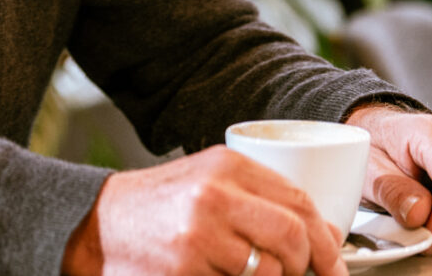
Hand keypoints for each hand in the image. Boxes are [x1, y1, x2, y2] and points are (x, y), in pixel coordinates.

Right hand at [63, 146, 346, 275]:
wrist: (97, 226)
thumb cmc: (156, 207)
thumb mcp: (208, 183)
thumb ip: (260, 198)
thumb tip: (324, 232)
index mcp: (226, 166)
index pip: (300, 203)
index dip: (327, 241)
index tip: (334, 265)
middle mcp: (215, 195)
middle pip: (294, 238)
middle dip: (308, 268)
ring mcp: (200, 234)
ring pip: (271, 272)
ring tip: (244, 273)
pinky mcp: (187, 269)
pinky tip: (219, 274)